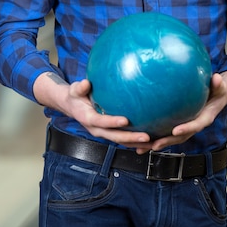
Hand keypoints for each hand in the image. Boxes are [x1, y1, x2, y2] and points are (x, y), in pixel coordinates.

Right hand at [33, 72, 150, 147]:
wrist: (73, 106)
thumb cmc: (76, 96)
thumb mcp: (74, 90)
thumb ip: (80, 88)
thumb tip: (86, 83)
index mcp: (88, 119)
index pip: (101, 122)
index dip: (113, 122)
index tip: (126, 121)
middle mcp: (97, 129)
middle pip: (115, 137)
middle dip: (131, 138)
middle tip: (146, 137)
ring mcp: (104, 132)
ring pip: (122, 141)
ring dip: (137, 144)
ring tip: (154, 143)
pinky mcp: (110, 132)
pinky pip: (124, 139)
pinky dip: (136, 142)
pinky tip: (150, 139)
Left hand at [135, 69, 226, 153]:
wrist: (216, 97)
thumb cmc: (216, 90)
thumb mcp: (219, 86)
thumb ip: (218, 84)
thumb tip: (217, 77)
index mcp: (204, 118)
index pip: (195, 126)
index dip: (186, 129)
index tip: (175, 130)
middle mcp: (194, 125)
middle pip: (180, 137)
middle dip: (167, 142)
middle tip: (154, 144)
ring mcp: (185, 127)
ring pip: (170, 138)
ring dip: (156, 144)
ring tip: (140, 148)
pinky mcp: (177, 125)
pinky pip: (164, 132)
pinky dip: (153, 137)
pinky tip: (138, 138)